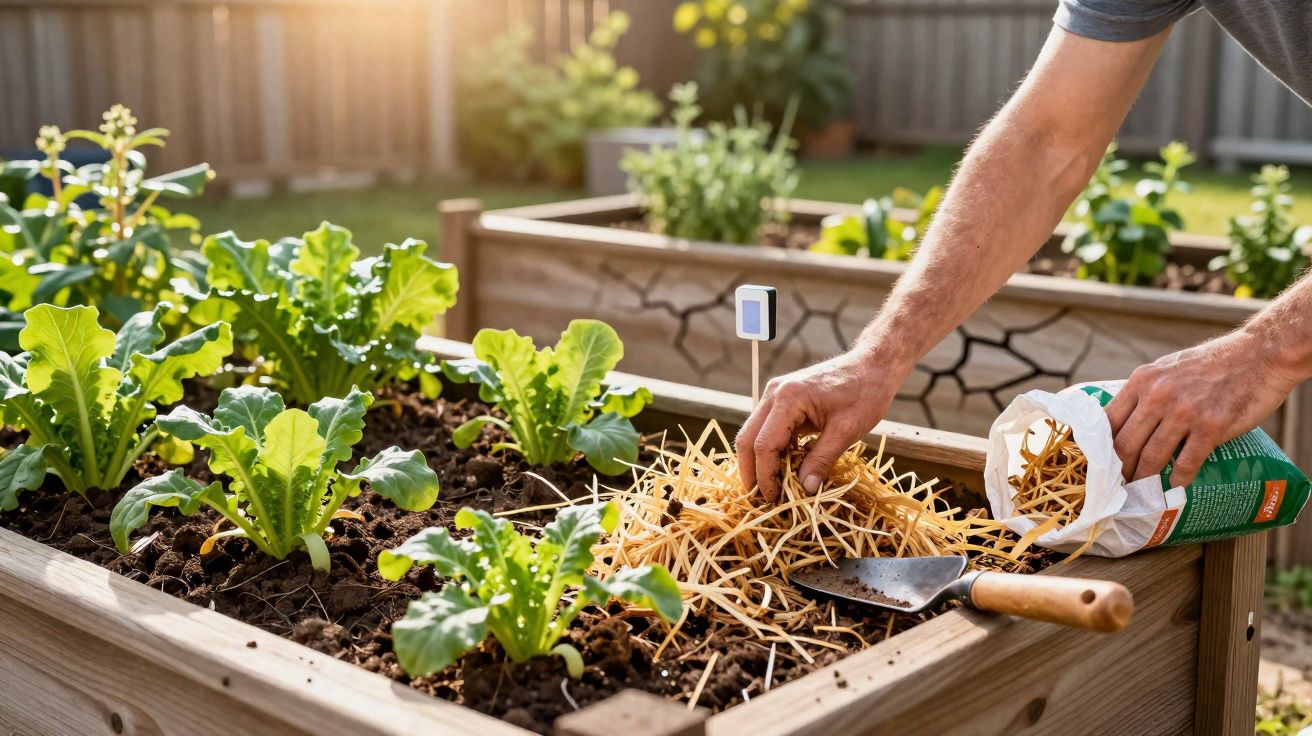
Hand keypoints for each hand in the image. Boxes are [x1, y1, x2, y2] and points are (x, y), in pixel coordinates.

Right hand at [735, 351, 895, 501]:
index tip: (773, 498)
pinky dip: (772, 449)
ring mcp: (776, 393)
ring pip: (754, 433)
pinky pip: (768, 427)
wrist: (873, 365)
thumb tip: (805, 489)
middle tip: (759, 497)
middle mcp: (775, 393)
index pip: (764, 445)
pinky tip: (783, 467)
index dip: (765, 476)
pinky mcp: (783, 398)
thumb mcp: (846, 431)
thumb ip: (822, 460)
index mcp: (788, 399)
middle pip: (748, 438)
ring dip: (759, 461)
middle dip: (751, 470)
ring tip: (771, 486)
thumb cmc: (865, 393)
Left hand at [1105, 330, 1299, 487]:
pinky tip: (1175, 488)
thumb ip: (1147, 391)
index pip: (1108, 421)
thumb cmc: (1214, 362)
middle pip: (1125, 444)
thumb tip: (1127, 420)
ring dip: (1144, 480)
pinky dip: (1179, 480)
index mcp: (1142, 381)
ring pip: (1152, 457)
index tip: (1102, 463)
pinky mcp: (1211, 426)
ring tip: (1142, 493)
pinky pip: (1187, 462)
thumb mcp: (1167, 368)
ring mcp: (1184, 412)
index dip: (1102, 447)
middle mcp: (1158, 396)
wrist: (1260, 354)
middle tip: (1120, 485)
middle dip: (1120, 470)